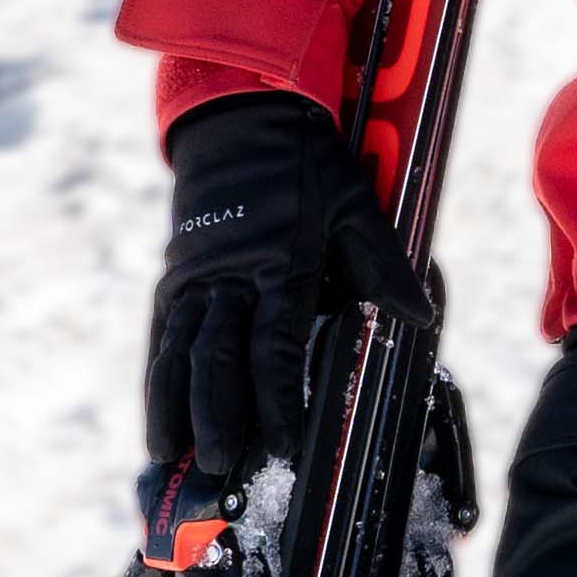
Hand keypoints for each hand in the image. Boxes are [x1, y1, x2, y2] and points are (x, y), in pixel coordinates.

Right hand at [144, 94, 431, 490]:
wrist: (240, 110)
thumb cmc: (305, 159)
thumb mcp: (355, 202)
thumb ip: (382, 264)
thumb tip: (420, 317)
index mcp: (278, 264)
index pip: (275, 347)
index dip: (277, 398)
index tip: (281, 443)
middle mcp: (229, 277)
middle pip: (216, 358)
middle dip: (216, 416)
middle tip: (217, 466)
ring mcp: (195, 277)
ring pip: (177, 351)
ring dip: (170, 406)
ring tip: (168, 455)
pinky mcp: (175, 274)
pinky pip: (160, 333)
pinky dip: (156, 375)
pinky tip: (156, 412)